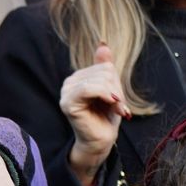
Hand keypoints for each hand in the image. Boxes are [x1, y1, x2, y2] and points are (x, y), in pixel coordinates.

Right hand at [58, 44, 128, 185]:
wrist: (101, 141)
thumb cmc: (105, 117)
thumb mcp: (111, 89)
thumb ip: (105, 67)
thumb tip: (103, 44)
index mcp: (78, 78)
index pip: (104, 66)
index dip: (117, 82)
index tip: (119, 101)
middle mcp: (69, 83)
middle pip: (104, 71)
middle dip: (116, 90)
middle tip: (118, 108)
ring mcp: (66, 92)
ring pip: (100, 80)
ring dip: (115, 97)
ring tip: (116, 110)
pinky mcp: (68, 103)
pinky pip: (90, 88)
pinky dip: (106, 96)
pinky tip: (112, 105)